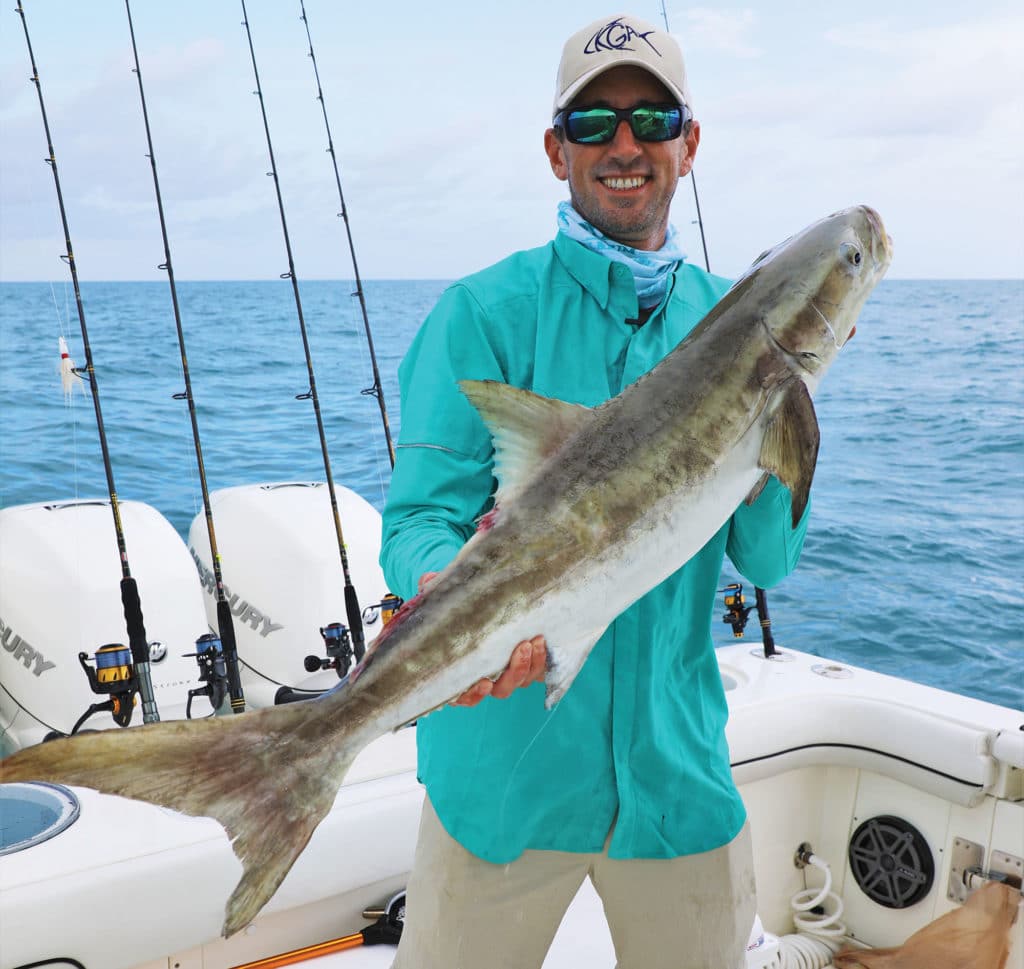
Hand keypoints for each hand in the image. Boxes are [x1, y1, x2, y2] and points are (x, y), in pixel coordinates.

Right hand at [416, 573, 546, 707]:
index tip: (483, 683)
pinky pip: (538, 671)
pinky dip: (543, 660)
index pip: (465, 695)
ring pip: (522, 680)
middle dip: (514, 673)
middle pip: (501, 690)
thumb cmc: (461, 607)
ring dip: (531, 665)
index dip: (474, 695)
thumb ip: (435, 590)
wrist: (489, 600)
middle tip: (521, 648)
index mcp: (462, 672)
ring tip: (535, 640)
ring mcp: (509, 672)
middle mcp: (487, 678)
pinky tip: (544, 641)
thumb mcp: (446, 598)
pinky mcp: (530, 663)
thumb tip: (427, 581)